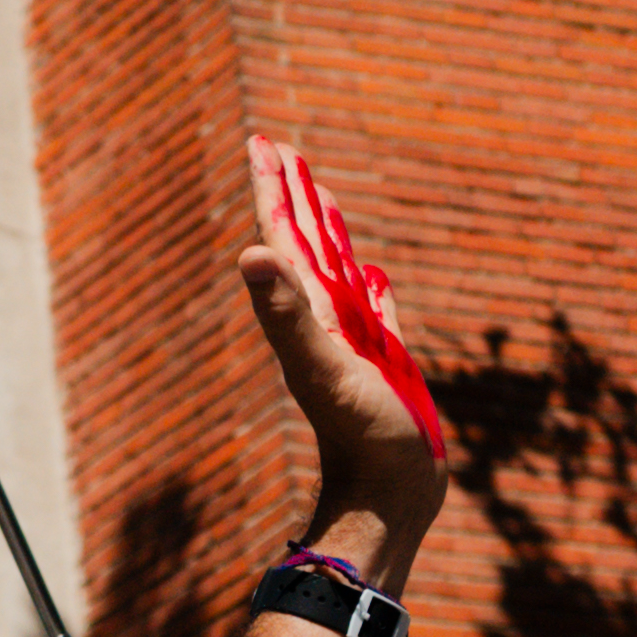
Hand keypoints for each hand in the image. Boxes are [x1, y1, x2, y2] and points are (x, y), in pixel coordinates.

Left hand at [240, 135, 447, 573]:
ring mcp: (354, 342)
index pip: (282, 237)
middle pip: (303, 243)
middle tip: (282, 147)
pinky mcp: (384, 364)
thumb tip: (249, 254)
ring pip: (336, 272)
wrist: (387, 494)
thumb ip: (287, 314)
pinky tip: (370, 276)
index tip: (263, 142)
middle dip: (293, 195)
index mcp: (306, 311)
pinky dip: (369, 288)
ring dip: (327, 232)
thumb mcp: (323, 367)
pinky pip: (374, 313)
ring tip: (321, 195)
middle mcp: (324, 320)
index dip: (273, 188)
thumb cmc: (358, 434)